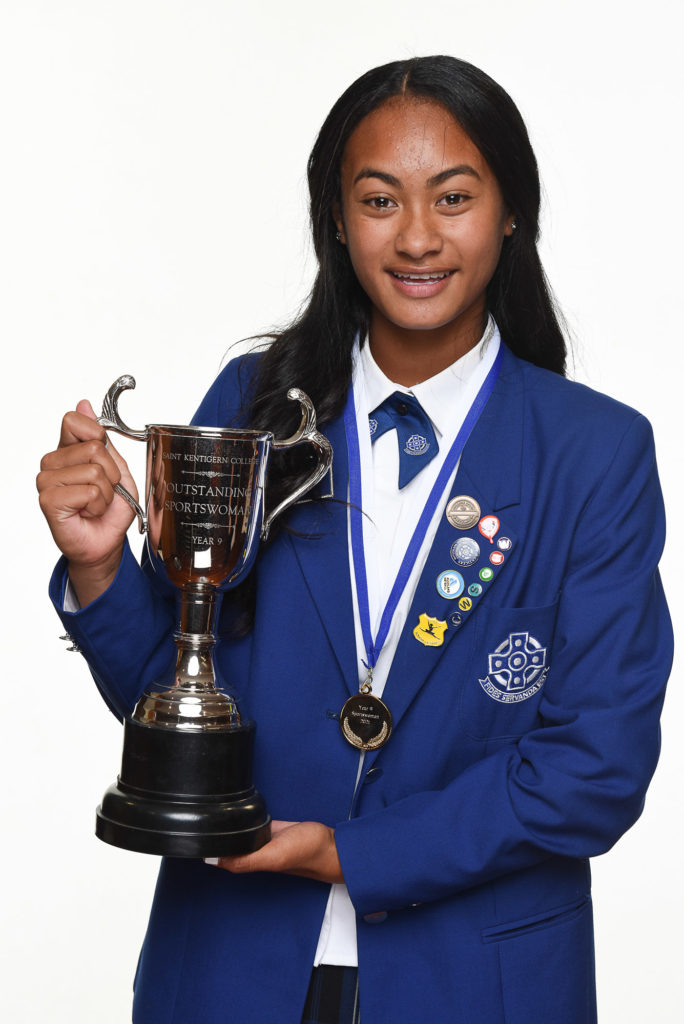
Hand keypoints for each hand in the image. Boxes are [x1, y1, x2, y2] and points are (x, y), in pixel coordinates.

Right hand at [37, 400, 137, 604]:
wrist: (106, 542)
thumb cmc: (110, 509)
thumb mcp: (116, 468)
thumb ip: (101, 438)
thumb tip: (83, 404)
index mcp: (68, 450)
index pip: (75, 421)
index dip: (98, 437)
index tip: (105, 460)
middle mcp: (53, 462)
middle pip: (93, 447)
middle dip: (110, 473)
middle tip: (103, 491)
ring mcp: (47, 480)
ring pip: (93, 471)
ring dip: (105, 492)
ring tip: (95, 504)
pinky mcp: (48, 499)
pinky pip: (89, 491)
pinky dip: (98, 505)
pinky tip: (87, 513)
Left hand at [206, 820, 343, 883]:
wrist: (328, 843)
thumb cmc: (305, 853)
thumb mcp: (272, 857)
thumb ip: (245, 860)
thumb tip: (212, 860)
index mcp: (248, 861)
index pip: (219, 857)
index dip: (203, 849)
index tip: (188, 836)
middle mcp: (252, 851)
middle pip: (224, 844)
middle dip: (211, 835)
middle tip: (194, 818)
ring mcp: (261, 838)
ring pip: (236, 833)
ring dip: (226, 826)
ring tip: (209, 812)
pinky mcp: (271, 827)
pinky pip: (251, 822)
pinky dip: (243, 818)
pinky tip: (236, 812)